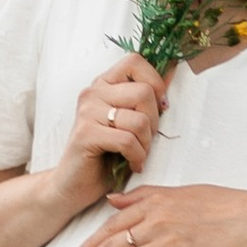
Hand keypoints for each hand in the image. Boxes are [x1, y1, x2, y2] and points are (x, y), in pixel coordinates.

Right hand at [62, 55, 165, 187]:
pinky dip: (137, 157)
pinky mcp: (86, 134)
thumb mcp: (129, 122)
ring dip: (146, 144)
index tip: (159, 107)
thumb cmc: (106, 154)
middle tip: (146, 140)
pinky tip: (133, 164)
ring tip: (139, 154)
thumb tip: (171, 72)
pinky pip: (127, 140)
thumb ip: (146, 98)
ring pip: (139, 119)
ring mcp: (87, 112)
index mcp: (104, 84)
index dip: (155, 82)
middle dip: (154, 121)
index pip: (135, 61)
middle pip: (144, 92)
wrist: (74, 184)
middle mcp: (93, 93)